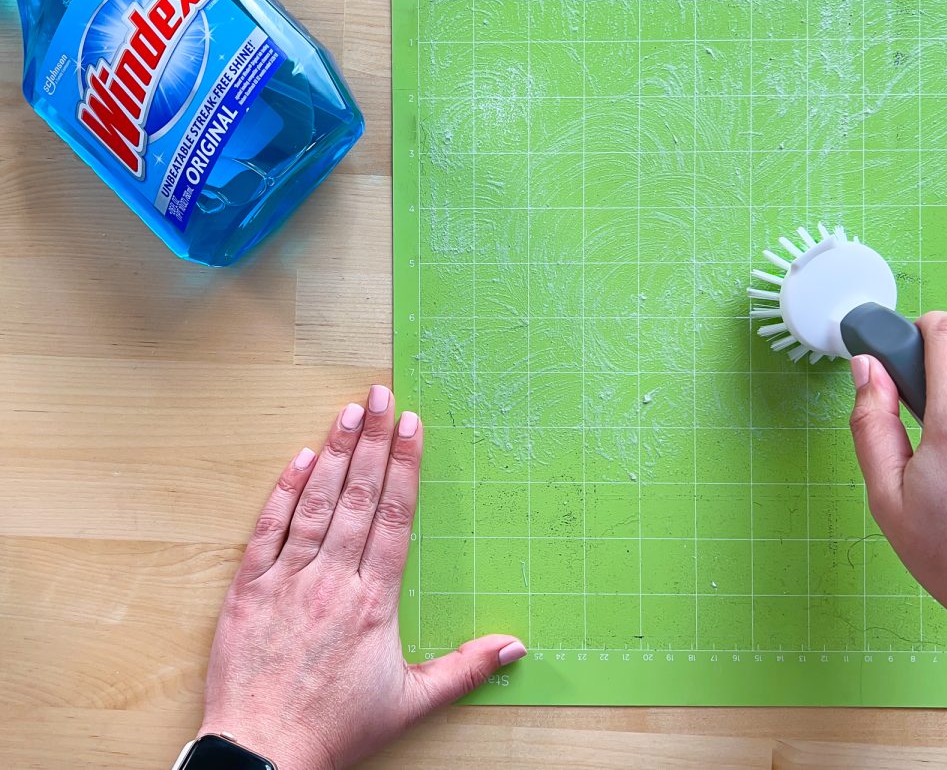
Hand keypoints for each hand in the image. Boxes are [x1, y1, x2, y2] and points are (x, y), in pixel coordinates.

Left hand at [199, 386, 525, 769]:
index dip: (404, 467)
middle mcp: (332, 579)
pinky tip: (298, 459)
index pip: (395, 518)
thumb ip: (465, 669)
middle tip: (380, 395)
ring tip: (347, 411)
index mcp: (373, 600)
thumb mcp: (410, 703)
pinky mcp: (248, 590)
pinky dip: (283, 493)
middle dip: (372, 441)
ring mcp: (286, 580)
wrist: (261, 755)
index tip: (411, 426)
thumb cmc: (335, 730)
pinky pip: (267, 531)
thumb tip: (516, 646)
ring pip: (316, 504)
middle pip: (358, 497)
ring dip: (334, 454)